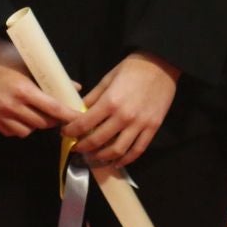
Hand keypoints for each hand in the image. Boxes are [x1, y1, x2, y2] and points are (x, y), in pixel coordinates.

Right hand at [0, 37, 73, 137]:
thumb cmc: (7, 57)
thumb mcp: (31, 64)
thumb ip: (53, 78)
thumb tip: (76, 88)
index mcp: (24, 90)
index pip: (53, 109)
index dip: (69, 115)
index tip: (79, 118)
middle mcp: (10, 105)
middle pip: (42, 123)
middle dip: (54, 120)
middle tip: (59, 114)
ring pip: (27, 131)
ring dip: (35, 124)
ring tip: (37, 113)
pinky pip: (11, 132)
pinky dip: (19, 126)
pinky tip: (21, 115)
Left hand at [64, 52, 179, 167]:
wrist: (162, 64)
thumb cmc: (133, 68)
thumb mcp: (108, 79)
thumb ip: (93, 97)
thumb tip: (79, 111)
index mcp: (110, 102)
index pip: (84, 124)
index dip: (71, 132)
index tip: (65, 133)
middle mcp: (124, 116)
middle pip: (98, 141)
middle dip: (83, 147)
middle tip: (76, 148)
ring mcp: (140, 124)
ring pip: (117, 150)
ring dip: (102, 157)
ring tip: (93, 157)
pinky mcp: (153, 128)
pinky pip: (138, 150)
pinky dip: (126, 160)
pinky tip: (116, 162)